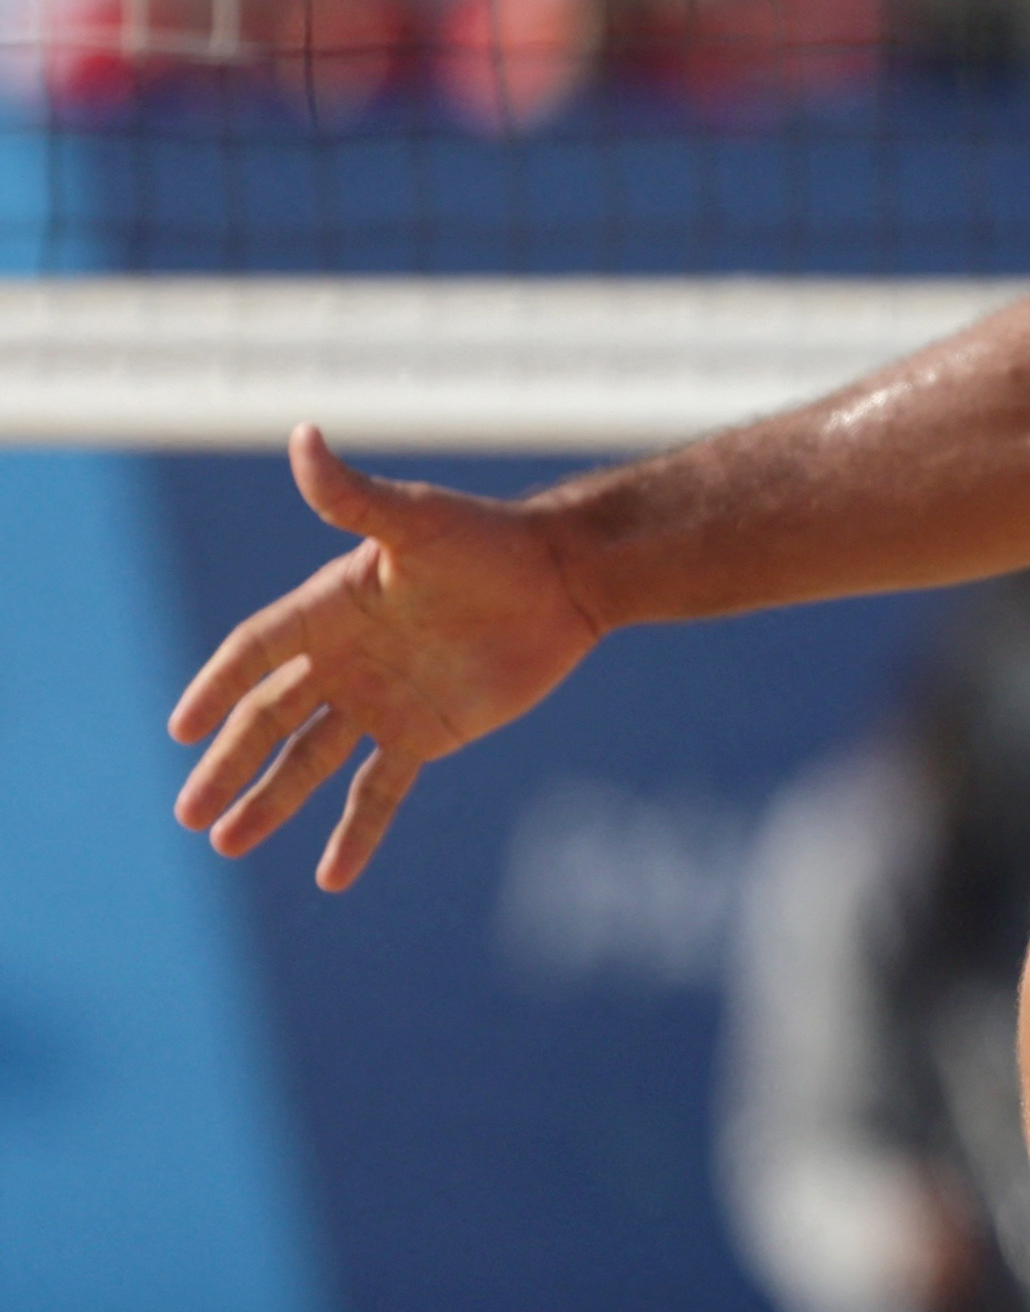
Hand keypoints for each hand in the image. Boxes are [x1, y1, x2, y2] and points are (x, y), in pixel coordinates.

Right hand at [166, 427, 606, 890]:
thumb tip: (303, 435)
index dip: (218, 687)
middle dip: (228, 766)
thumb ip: (353, 496)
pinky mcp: (426, 734)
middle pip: (270, 719)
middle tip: (187, 813)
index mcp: (330, 610)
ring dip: (270, 803)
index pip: (255, 652)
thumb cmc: (488, 540)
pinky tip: (330, 877)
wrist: (565, 578)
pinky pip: (379, 791)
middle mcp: (345, 660)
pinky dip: (355, 833)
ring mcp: (381, 701)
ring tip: (226, 845)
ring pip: (310, 762)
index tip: (183, 729)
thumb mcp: (416, 520)